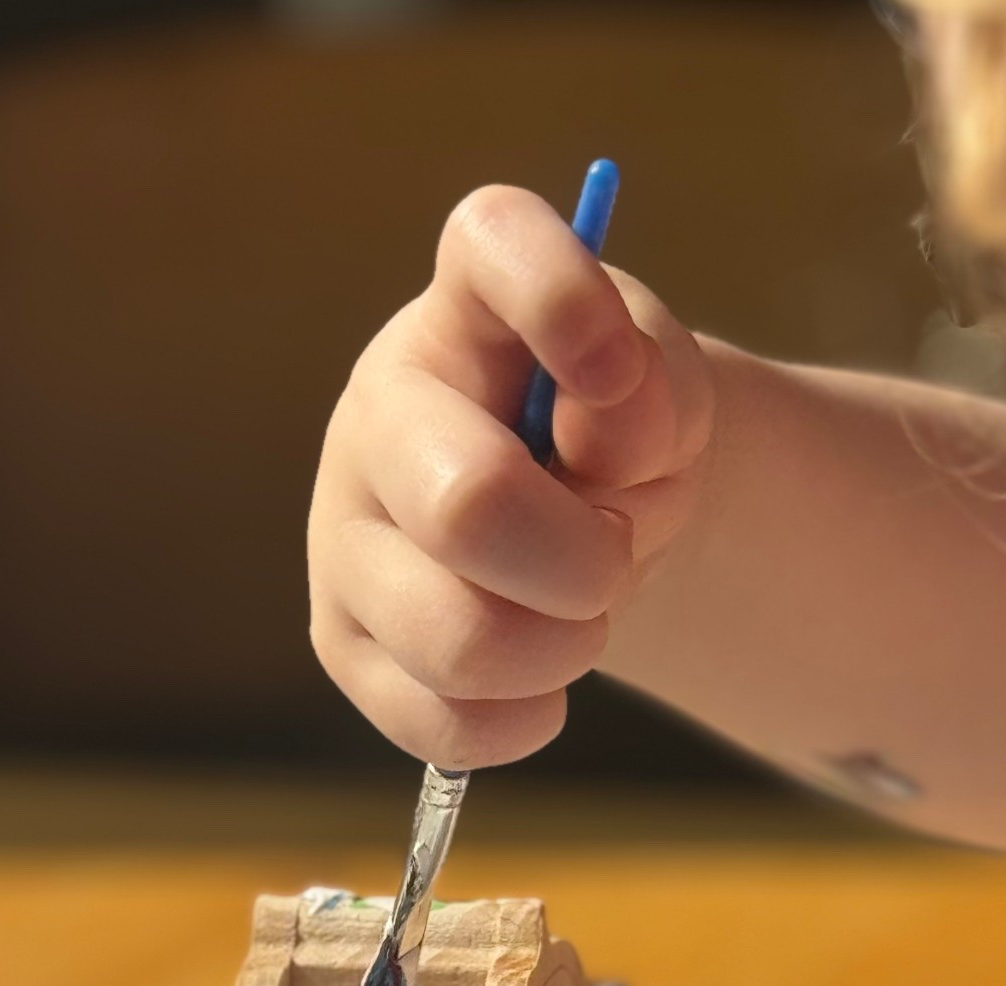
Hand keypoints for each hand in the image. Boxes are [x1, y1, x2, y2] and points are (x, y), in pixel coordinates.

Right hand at [308, 184, 714, 765]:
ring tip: (581, 620)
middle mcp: (379, 410)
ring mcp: (343, 535)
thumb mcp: (662, 397)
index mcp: (465, 308)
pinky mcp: (344, 645)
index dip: (565, 300)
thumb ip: (650, 391)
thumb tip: (603, 434)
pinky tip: (541, 683)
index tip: (618, 371)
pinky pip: (442, 722)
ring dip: (562, 648)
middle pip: (470, 507)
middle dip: (582, 561)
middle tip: (612, 552)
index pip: (494, 244)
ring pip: (458, 640)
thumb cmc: (611, 441)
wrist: (579, 530)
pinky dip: (523, 721)